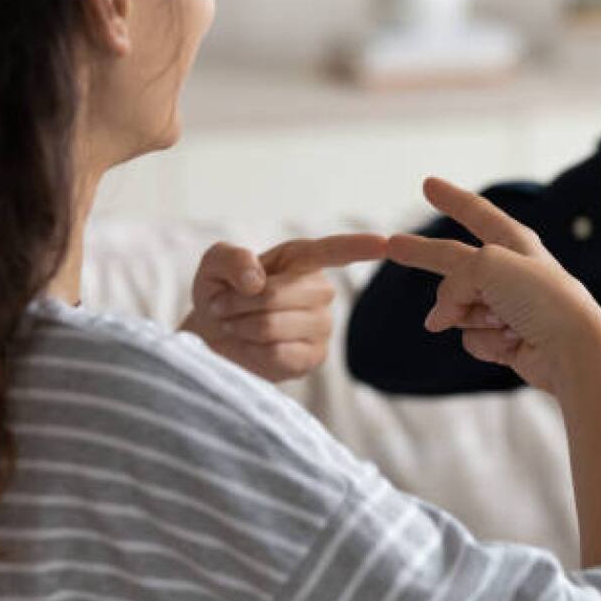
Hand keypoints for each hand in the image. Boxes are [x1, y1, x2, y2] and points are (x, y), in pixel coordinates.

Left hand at [182, 234, 387, 381]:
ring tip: (235, 324)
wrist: (214, 335)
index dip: (359, 246)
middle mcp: (321, 290)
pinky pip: (277, 354)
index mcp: (303, 258)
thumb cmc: (221, 292)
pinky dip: (250, 351)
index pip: (336, 250)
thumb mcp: (214, 264)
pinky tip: (250, 346)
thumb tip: (256, 280)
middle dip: (238, 302)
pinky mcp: (313, 358)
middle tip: (223, 307)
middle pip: (277, 295)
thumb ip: (231, 259)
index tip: (386, 242)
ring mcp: (322, 326)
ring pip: (272, 326)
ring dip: (240, 326)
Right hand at [386, 178, 600, 393]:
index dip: (451, 197)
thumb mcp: (487, 265)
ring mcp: (507, 306)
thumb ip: (452, 280)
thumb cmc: (540, 298)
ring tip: (503, 321)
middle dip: (427, 257)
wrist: (573, 349)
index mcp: (514, 242)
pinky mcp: (506, 339)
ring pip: (458, 307)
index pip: (476, 212)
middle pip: (454, 263)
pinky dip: (485, 342)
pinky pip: (472, 337)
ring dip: (470, 316)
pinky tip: (511, 343)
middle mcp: (510, 272)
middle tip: (393, 246)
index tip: (428, 184)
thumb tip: (439, 318)